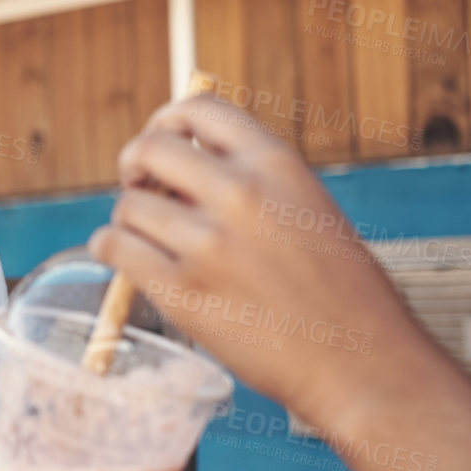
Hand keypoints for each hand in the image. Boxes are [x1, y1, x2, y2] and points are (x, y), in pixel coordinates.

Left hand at [88, 94, 441, 430]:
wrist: (361, 363)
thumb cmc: (343, 294)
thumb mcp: (309, 209)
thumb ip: (253, 181)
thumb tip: (184, 167)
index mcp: (276, 164)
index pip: (200, 108)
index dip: (169, 120)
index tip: (162, 141)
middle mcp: (240, 194)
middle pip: (150, 148)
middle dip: (135, 165)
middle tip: (139, 187)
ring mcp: (208, 243)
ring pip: (127, 204)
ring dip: (128, 218)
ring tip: (145, 237)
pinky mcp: (183, 292)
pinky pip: (114, 247)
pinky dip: (109, 247)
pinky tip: (124, 256)